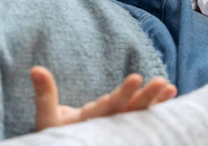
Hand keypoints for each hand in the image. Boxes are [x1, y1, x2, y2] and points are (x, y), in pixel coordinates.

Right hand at [31, 67, 176, 130]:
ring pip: (140, 115)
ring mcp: (120, 130)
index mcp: (91, 123)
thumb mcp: (46, 118)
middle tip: (161, 81)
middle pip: (131, 112)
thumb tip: (36, 68)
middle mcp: (109, 128)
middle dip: (146, 96)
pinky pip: (144, 117)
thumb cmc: (55, 137)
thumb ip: (45, 93)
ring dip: (155, 101)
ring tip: (169, 86)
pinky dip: (158, 106)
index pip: (110, 108)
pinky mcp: (126, 128)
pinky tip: (171, 93)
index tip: (136, 78)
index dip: (123, 94)